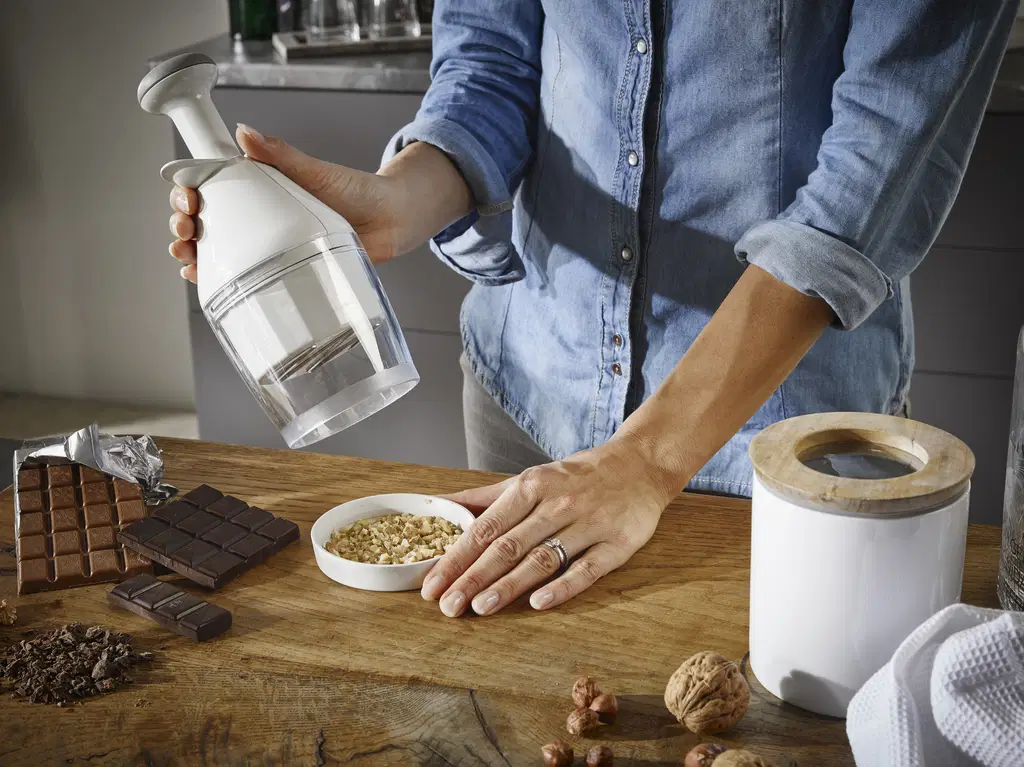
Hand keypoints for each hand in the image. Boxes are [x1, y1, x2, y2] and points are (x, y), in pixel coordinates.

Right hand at [168, 124, 470, 282]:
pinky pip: (244, 275)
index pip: (209, 186)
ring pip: (217, 249)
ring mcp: (268, 244)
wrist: (391, 222)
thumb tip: (246, 133)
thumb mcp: (316, 171)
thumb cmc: (357, 192)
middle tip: (185, 227)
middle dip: (183, 224)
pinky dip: (218, 277)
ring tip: (187, 255)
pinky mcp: (282, 268)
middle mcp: (258, 216)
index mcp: (259, 187)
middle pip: (205, 220)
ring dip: (193, 252)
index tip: (186, 194)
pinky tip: (203, 278)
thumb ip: (282, 155)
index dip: (189, 191)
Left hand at [422, 434, 677, 615]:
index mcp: (531, 486)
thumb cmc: (577, 477)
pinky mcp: (617, 544)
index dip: (456, 558)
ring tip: (480, 608)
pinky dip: (562, 586)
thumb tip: (439, 504)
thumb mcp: (531, 478)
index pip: (485, 528)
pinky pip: (586, 569)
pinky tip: (538, 603)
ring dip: (509, 586)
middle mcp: (557, 504)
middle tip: (448, 606)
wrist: (641, 465)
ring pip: (542, 559)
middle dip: (474, 578)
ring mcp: (589, 524)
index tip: (432, 585)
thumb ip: (486, 496)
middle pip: (508, 546)